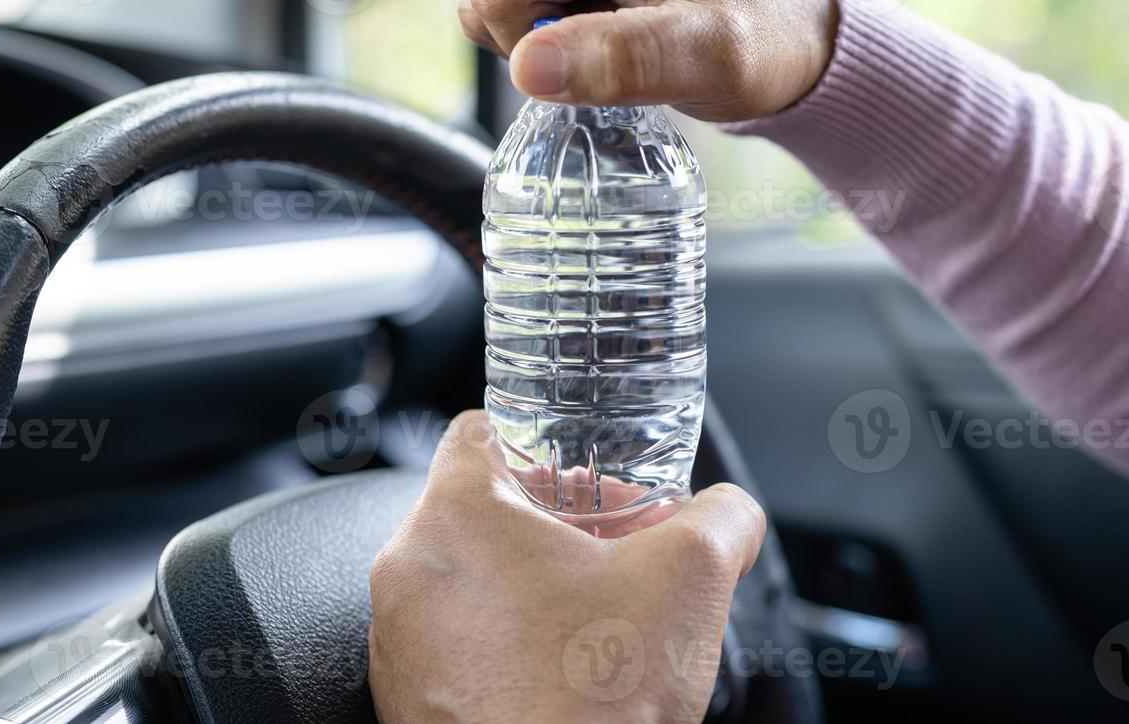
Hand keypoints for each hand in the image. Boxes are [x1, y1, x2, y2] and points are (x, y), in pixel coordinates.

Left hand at [368, 411, 766, 723]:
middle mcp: (408, 566)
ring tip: (585, 612)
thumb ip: (721, 519)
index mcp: (456, 512)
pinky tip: (551, 664)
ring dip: (518, 581)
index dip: (538, 443)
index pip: (476, 431)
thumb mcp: (690, 581)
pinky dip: (491, 638)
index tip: (575, 473)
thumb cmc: (599, 697)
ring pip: (458, 576)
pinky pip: (444, 639)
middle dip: (547, 523)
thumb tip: (732, 511)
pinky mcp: (401, 693)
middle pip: (474, 509)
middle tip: (605, 551)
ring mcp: (396, 635)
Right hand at [459, 0, 837, 121]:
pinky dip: (549, 17)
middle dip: (543, 34)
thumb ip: (620, 60)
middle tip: (622, 35)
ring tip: (621, 23)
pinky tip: (606, 12)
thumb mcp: (705, 60)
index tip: (618, 43)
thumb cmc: (757, 41)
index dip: (543, 43)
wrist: (783, 32)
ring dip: (548, 28)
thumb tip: (527, 67)